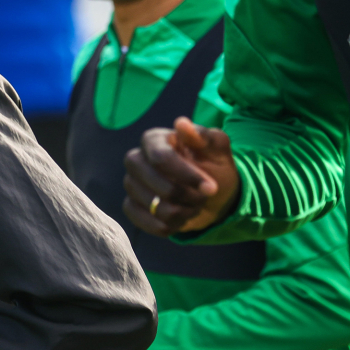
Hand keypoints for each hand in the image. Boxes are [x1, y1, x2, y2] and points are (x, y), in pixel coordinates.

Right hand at [123, 117, 240, 235]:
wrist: (212, 195)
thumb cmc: (214, 166)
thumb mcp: (218, 150)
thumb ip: (204, 136)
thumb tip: (181, 124)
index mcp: (153, 140)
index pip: (160, 158)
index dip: (187, 175)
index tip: (211, 187)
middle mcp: (135, 160)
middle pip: (155, 184)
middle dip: (186, 195)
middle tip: (203, 196)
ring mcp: (131, 184)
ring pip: (156, 207)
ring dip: (184, 212)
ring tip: (194, 205)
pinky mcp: (131, 206)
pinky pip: (147, 223)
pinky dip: (171, 225)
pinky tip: (182, 217)